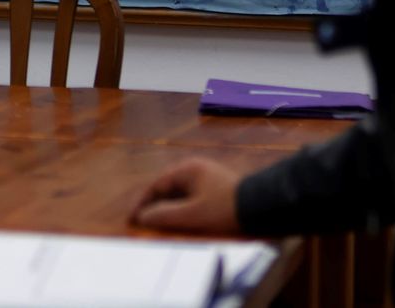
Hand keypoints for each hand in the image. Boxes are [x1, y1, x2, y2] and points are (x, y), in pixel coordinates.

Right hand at [127, 158, 242, 233]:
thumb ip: (164, 216)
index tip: (131, 219)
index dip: (142, 203)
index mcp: (188, 170)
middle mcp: (196, 170)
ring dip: (167, 209)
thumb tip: (142, 217)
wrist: (264, 209)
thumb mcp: (192, 216)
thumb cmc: (225, 210)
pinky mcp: (217, 190)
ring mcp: (207, 179)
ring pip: (179, 194)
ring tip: (158, 225)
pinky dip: (181, 209)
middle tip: (141, 223)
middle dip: (153, 206)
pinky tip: (179, 222)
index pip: (156, 185)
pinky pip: (191, 198)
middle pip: (167, 188)